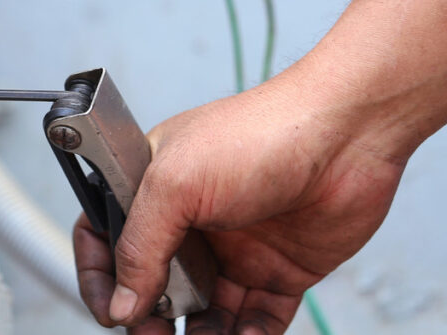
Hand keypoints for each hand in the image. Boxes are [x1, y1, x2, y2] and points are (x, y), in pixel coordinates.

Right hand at [73, 57, 423, 333]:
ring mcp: (233, 248)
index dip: (100, 276)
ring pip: (202, 311)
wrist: (346, 135)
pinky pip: (254, 319)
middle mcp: (189, 221)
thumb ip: (139, 248)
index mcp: (152, 188)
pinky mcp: (277, 270)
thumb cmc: (259, 133)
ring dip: (195, 334)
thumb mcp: (175, 184)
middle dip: (147, 316)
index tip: (110, 310)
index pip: (107, 238)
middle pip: (152, 284)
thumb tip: (122, 305)